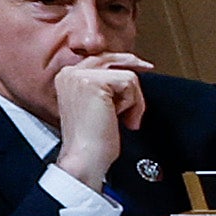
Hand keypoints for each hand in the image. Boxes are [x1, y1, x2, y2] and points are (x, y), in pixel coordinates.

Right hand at [46, 51, 148, 183]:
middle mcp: (69, 72)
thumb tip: (127, 74)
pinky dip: (134, 104)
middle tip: (148, 67)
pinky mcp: (92, 82)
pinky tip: (124, 119)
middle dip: (132, 69)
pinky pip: (129, 82)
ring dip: (134, 100)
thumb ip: (103, 86)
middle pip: (111, 59)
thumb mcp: (95, 105)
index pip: (98, 58)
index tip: (140, 65)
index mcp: (67, 77)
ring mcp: (79, 75)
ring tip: (125, 119)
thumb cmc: (93, 139)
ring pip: (125, 74)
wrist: (85, 156)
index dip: (121, 61)